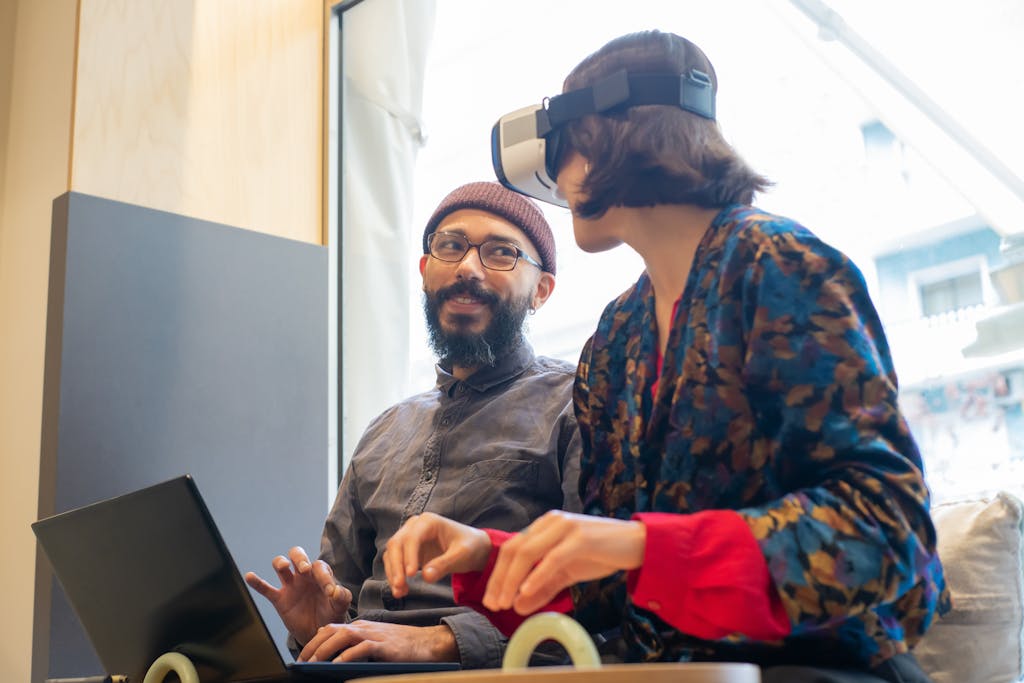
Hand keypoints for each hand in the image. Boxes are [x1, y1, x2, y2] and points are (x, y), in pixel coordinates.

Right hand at [245, 546, 351, 644]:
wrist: (319, 632)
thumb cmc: (332, 614)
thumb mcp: (341, 607)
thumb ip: (342, 597)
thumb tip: (335, 591)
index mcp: (320, 574)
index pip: (319, 566)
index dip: (324, 576)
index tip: (329, 593)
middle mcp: (304, 576)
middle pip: (297, 555)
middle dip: (299, 558)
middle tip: (303, 569)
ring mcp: (290, 586)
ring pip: (280, 566)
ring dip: (281, 563)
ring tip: (284, 568)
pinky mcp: (279, 599)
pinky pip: (266, 588)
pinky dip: (257, 582)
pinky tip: (249, 576)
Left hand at [299, 621, 457, 662]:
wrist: (428, 643)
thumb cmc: (401, 646)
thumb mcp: (375, 644)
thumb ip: (357, 647)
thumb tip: (335, 661)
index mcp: (361, 627)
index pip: (330, 629)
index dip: (314, 641)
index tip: (302, 656)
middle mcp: (364, 627)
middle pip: (332, 631)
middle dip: (313, 646)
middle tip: (302, 662)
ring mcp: (374, 634)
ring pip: (343, 636)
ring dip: (325, 650)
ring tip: (313, 663)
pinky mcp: (384, 645)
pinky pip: (361, 648)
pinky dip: (347, 656)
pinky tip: (337, 664)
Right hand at [383, 512, 491, 597]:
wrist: (473, 548)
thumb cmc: (470, 547)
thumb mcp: (462, 555)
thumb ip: (444, 565)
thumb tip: (425, 577)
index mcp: (429, 521)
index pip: (412, 538)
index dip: (409, 556)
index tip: (411, 575)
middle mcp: (415, 526)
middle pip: (396, 544)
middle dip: (396, 566)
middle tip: (400, 586)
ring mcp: (410, 537)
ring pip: (392, 554)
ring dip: (393, 573)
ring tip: (400, 592)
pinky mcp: (408, 551)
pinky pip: (395, 562)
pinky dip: (395, 576)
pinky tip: (402, 590)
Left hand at [484, 511, 645, 614]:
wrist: (638, 544)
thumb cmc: (602, 554)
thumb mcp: (567, 574)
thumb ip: (543, 588)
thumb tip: (519, 606)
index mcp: (545, 526)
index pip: (512, 549)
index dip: (498, 575)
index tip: (490, 600)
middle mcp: (551, 522)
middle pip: (514, 549)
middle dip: (500, 579)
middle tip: (493, 605)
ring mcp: (565, 527)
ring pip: (528, 553)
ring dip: (512, 580)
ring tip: (505, 603)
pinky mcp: (581, 537)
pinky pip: (553, 558)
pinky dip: (537, 575)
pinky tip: (526, 592)